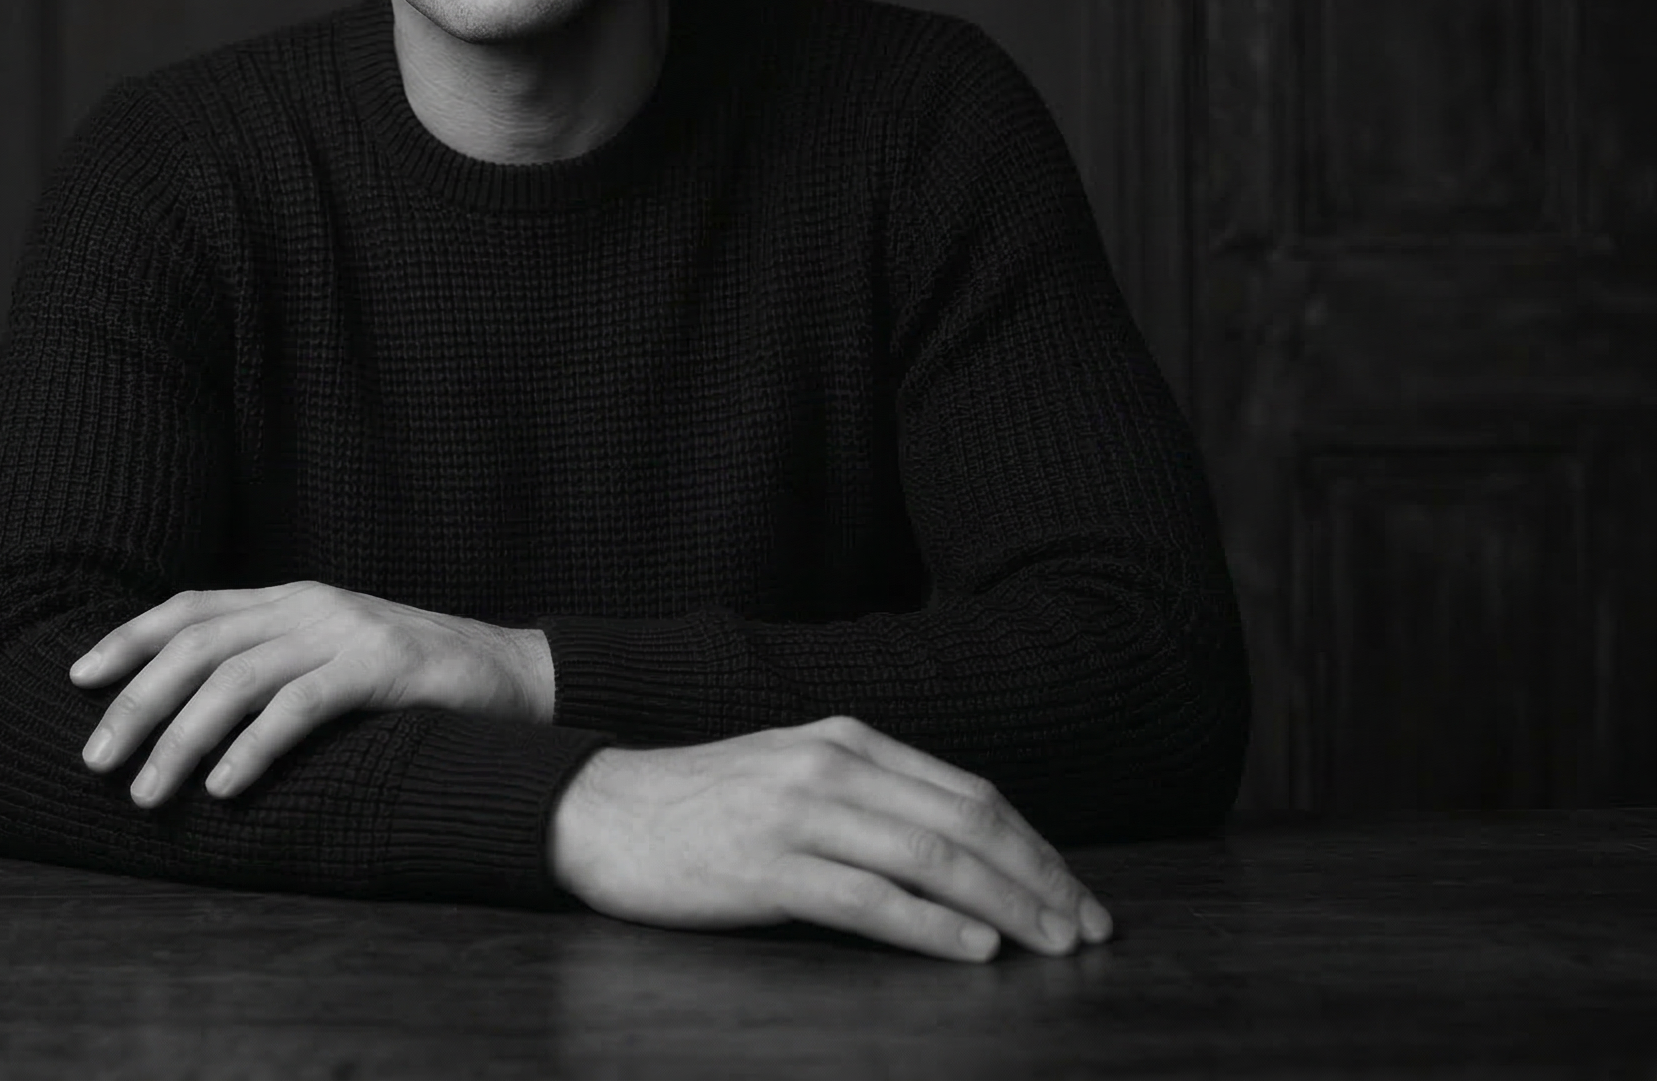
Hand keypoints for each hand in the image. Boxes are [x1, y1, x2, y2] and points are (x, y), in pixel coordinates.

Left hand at [70, 582, 553, 806]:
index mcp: (291, 598)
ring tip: (148, 792)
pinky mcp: (383, 668)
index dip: (129, 639)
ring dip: (181, 739)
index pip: (190, 607)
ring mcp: (346, 632)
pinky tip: (225, 787)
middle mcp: (310, 605)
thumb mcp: (333, 659)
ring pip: (237, 678)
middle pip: (199, 645)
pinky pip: (300, 706)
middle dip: (136, 702)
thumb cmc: (415, 686)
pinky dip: (253, 747)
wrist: (519, 678)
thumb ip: (274, 666)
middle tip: (96, 761)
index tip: (77, 680)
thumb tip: (187, 709)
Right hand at [548, 716, 1112, 962]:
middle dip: (1039, 879)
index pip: (968, 794)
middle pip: (964, 824)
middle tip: (1089, 930)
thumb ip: (869, 795)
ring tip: (1051, 945)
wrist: (599, 809)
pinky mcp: (764, 866)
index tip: (1078, 895)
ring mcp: (797, 813)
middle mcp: (830, 766)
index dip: (1034, 846)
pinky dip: (928, 925)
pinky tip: (972, 949)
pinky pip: (866, 897)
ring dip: (1004, 905)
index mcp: (846, 740)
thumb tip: (958, 849)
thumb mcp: (794, 773)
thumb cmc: (701, 803)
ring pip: (928, 858)